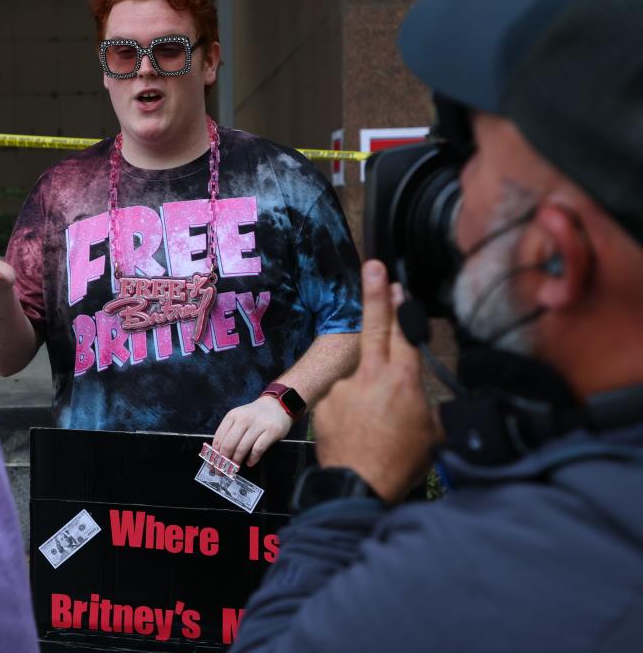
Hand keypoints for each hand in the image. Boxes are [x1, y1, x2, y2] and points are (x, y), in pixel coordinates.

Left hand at [212, 396, 292, 466]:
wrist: (277, 405)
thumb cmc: (255, 415)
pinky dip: (252, 459)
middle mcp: (244, 419)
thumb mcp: (239, 418)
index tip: (213, 466)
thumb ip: (229, 432)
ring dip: (236, 462)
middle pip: (228, 445)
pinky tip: (250, 462)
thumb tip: (218, 455)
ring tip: (235, 468)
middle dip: (223, 461)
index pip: (218, 439)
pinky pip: (258, 449)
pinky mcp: (272, 430)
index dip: (214, 455)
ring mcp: (258, 424)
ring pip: (242, 448)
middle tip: (223, 471)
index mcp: (232, 416)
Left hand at [313, 260, 441, 503]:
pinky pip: (340, 398)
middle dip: (375, 295)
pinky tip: (355, 431)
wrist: (358, 487)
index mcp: (403, 380)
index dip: (401, 306)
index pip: (404, 333)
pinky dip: (348, 410)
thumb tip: (430, 400)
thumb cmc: (402, 463)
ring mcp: (343, 387)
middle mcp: (371, 376)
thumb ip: (428, 406)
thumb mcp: (431, 433)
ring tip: (373, 428)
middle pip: (375, 328)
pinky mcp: (324, 402)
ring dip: (365, 394)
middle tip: (373, 266)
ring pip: (359, 378)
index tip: (395, 283)